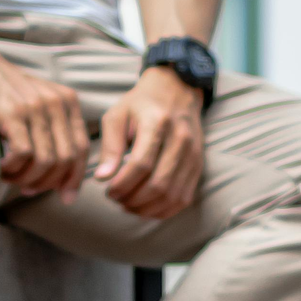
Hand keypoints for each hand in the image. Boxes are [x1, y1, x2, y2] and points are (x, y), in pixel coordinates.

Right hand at [0, 43, 88, 197]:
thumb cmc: (3, 88)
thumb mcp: (37, 102)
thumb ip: (52, 128)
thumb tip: (58, 171)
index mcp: (67, 101)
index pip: (82, 149)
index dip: (75, 178)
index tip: (66, 197)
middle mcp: (56, 103)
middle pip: (66, 160)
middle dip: (48, 183)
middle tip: (28, 189)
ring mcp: (36, 107)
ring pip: (46, 161)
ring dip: (27, 178)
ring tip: (11, 178)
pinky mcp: (13, 112)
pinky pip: (24, 155)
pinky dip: (13, 169)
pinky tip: (1, 167)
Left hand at [93, 67, 204, 220]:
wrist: (177, 90)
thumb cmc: (140, 105)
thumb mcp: (117, 115)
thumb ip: (110, 146)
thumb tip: (102, 178)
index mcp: (157, 122)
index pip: (141, 164)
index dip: (122, 184)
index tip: (109, 191)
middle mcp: (180, 138)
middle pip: (158, 184)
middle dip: (133, 199)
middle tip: (116, 199)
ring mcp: (193, 153)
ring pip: (172, 195)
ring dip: (147, 208)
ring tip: (128, 204)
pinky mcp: (199, 165)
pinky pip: (183, 198)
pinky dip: (163, 210)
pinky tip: (146, 207)